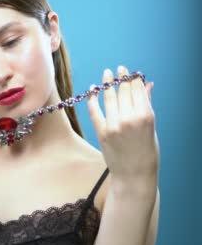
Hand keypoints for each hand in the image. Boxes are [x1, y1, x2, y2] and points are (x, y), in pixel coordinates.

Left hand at [87, 66, 158, 181]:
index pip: (137, 91)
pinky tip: (93, 90)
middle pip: (123, 92)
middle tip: (118, 70)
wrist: (134, 174)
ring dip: (107, 84)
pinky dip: (93, 99)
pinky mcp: (101, 132)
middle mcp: (129, 119)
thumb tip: (147, 85)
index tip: (128, 71)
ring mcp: (114, 125)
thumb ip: (147, 105)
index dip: (132, 79)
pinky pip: (95, 111)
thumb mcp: (151, 127)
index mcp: (146, 116)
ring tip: (106, 74)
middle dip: (121, 78)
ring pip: (109, 98)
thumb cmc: (147, 150)